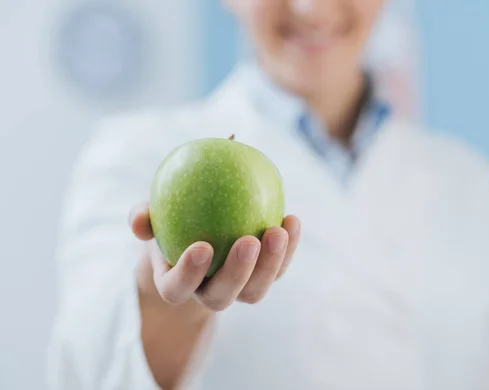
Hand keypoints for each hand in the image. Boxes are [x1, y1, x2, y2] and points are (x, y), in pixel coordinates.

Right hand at [129, 202, 300, 311]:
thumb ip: (143, 215)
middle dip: (237, 273)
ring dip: (270, 264)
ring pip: (255, 290)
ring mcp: (239, 289)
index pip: (177, 288)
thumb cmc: (170, 219)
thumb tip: (139, 219)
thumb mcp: (154, 213)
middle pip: (222, 296)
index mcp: (175, 283)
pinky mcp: (263, 277)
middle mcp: (208, 293)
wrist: (198, 229)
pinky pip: (278, 269)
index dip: (188, 273)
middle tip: (249, 241)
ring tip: (278, 231)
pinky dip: (289, 248)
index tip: (202, 246)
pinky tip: (292, 219)